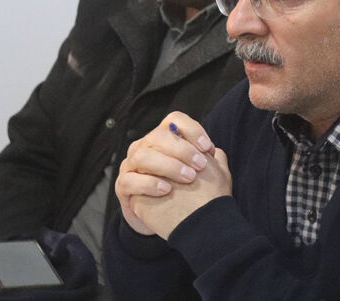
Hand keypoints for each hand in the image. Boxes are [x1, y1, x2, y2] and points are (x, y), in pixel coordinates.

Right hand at [114, 112, 229, 236]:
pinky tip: (166, 190)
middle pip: (158, 135)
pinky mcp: (123, 186)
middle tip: (200, 166)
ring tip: (188, 178)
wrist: (165, 218)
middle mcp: (144, 146)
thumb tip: (216, 152)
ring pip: (143, 156)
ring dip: (168, 166)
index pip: (174, 120)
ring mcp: (130, 165)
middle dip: (182, 150)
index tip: (207, 147)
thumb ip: (210, 163)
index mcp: (163, 138)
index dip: (191, 129)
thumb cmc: (184, 192)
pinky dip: (149, 183)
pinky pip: (130, 180)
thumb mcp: (200, 176)